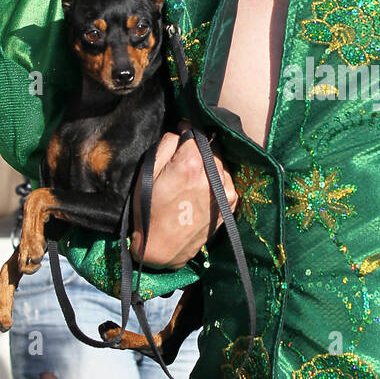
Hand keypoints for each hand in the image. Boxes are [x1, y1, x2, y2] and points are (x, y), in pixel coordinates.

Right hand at [130, 124, 238, 268]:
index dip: (187, 132)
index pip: (196, 134)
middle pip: (210, 147)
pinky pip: (226, 179)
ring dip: (209, 163)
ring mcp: (225, 189)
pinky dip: (216, 178)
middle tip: (185, 158)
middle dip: (199, 148)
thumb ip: (167, 145)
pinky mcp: (231, 202)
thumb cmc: (149, 210)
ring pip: (220, 162)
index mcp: (191, 164)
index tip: (181, 134)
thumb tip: (182, 130)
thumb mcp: (148, 173)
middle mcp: (213, 174)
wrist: (162, 248)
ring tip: (193, 175)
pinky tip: (202, 188)